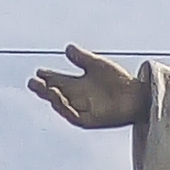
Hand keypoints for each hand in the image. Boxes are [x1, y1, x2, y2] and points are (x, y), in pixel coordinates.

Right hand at [28, 45, 148, 129]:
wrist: (137, 96)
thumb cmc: (119, 81)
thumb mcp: (97, 65)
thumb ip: (82, 58)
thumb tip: (68, 48)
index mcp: (77, 84)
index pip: (57, 80)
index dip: (47, 76)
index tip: (38, 71)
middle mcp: (77, 98)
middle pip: (55, 94)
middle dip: (43, 89)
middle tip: (33, 82)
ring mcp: (82, 110)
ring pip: (61, 106)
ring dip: (53, 98)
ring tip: (47, 89)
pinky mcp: (89, 121)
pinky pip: (73, 116)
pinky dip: (66, 108)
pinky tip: (61, 99)